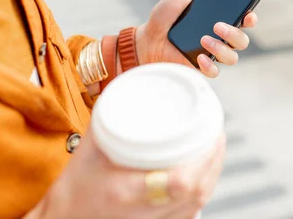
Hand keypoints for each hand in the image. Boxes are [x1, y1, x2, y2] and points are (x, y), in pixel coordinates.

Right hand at [27, 130, 226, 218]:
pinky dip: (204, 187)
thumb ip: (110, 118)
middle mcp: (144, 213)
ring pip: (199, 202)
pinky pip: (193, 210)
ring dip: (213, 172)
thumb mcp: (88, 148)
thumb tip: (133, 86)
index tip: (212, 133)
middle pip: (197, 191)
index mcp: (125, 193)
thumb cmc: (74, 187)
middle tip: (218, 132)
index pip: (180, 182)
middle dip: (214, 160)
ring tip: (216, 145)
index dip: (205, 158)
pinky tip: (206, 170)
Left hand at [136, 0, 257, 77]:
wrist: (146, 38)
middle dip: (235, 33)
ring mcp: (211, 53)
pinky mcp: (200, 68)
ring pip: (232, 57)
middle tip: (218, 25)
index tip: (249, 14)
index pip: (244, 20)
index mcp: (220, 18)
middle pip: (242, 39)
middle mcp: (220, 38)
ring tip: (204, 39)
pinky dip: (210, 66)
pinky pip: (215, 72)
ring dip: (222, 49)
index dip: (251, 18)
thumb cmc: (166, 16)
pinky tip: (200, 58)